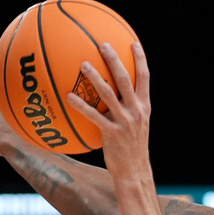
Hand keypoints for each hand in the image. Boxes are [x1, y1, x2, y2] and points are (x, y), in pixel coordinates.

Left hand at [66, 42, 150, 181]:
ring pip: (109, 94)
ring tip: (83, 64)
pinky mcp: (111, 134)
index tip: (133, 43)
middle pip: (125, 80)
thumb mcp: (136, 126)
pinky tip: (69, 97)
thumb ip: (128, 109)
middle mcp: (136, 111)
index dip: (140, 60)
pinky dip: (81, 105)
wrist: (134, 171)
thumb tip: (113, 95)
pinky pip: (94, 116)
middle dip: (115, 60)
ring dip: (95, 77)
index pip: (144, 78)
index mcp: (144, 107)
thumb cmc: (132, 148)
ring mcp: (124, 122)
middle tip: (103, 45)